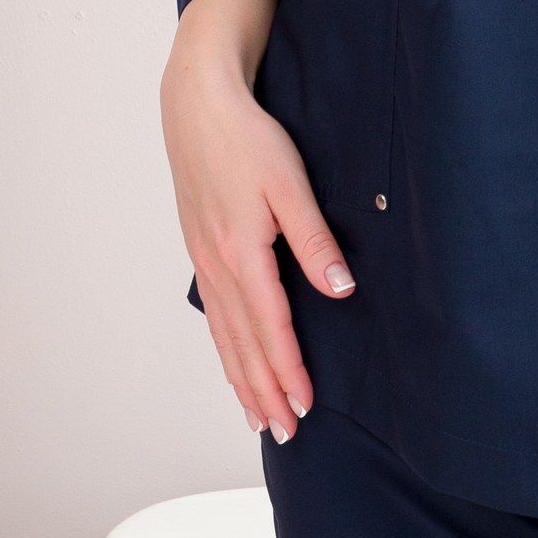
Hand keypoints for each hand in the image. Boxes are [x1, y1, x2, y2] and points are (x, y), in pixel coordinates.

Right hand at [159, 0, 354, 442]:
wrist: (197, 105)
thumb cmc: (246, 137)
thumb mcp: (289, 183)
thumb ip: (315, 240)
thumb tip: (340, 289)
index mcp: (242, 253)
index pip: (271, 328)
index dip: (289, 371)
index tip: (304, 406)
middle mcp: (217, 266)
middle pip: (242, 344)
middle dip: (265, 391)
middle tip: (285, 432)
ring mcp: (204, 260)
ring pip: (224, 335)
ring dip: (242, 378)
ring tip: (258, 415)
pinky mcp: (200, 248)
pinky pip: (213, 314)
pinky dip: (224, 348)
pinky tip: (233, 359)